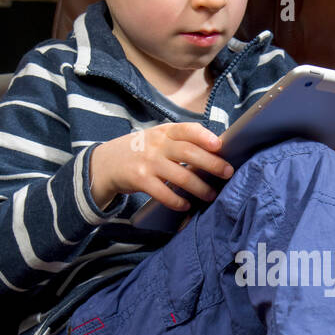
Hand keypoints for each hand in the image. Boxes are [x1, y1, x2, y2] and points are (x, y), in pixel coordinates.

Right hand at [89, 121, 233, 211]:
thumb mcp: (158, 139)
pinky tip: (186, 205)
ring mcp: (148, 162)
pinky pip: (163, 193)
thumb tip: (216, 152)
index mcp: (165, 132)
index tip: (220, 145)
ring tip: (211, 194)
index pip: (187, 130)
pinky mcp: (140, 180)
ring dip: (199, 188)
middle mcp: (157, 145)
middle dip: (212, 164)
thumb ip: (181, 142)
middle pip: (189, 153)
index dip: (205, 136)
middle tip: (228, 173)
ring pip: (180, 176)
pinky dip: (177, 201)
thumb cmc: (143, 151)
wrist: (107, 162)